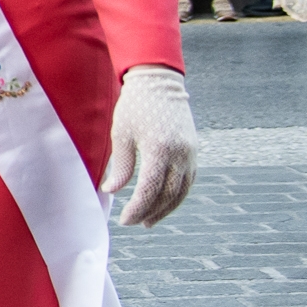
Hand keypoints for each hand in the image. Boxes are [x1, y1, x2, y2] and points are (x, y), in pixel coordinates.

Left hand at [101, 65, 197, 226]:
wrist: (160, 83)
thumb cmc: (136, 106)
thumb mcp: (121, 133)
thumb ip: (121, 165)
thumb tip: (111, 190)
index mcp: (159, 148)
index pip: (149, 189)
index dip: (137, 208)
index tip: (125, 220)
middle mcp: (179, 153)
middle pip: (168, 194)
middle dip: (150, 212)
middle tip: (134, 223)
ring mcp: (190, 153)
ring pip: (182, 191)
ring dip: (166, 209)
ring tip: (149, 221)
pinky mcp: (194, 151)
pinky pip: (189, 180)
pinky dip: (178, 195)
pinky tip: (165, 203)